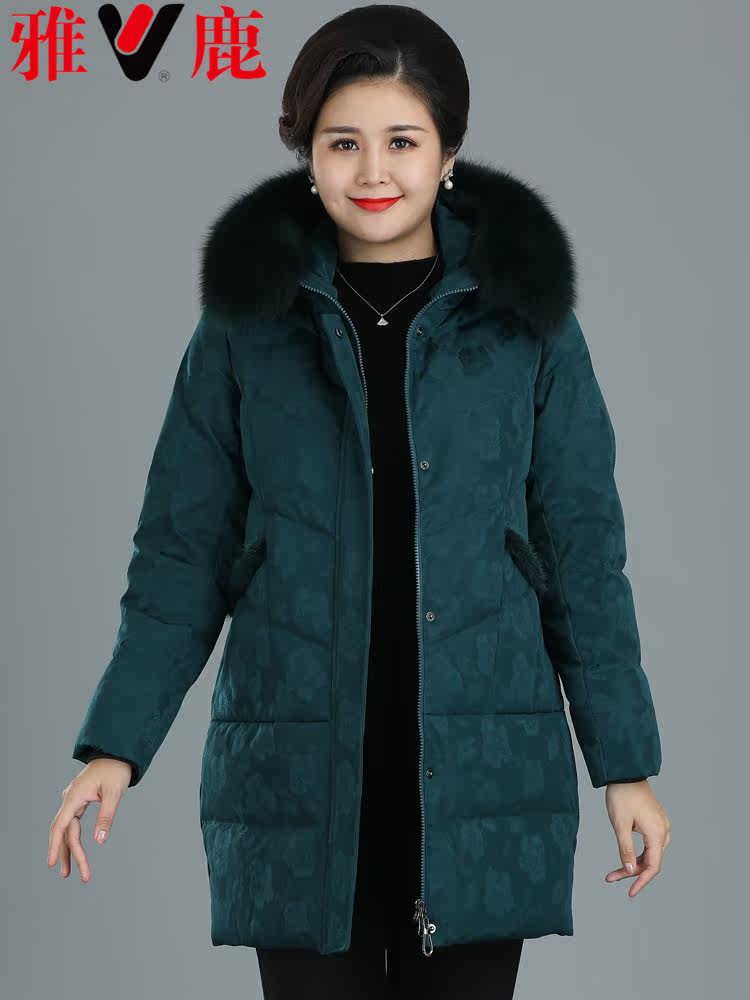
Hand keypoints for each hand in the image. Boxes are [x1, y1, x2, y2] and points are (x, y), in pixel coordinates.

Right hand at [47, 758, 131, 881]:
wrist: (117, 753)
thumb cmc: (116, 770)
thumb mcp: (114, 793)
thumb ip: (106, 816)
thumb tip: (99, 840)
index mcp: (74, 797)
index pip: (60, 826)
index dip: (55, 845)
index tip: (51, 863)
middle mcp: (70, 799)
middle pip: (65, 831)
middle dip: (68, 854)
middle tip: (71, 876)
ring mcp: (73, 800)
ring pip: (68, 829)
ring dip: (70, 849)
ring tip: (70, 871)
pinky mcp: (79, 801)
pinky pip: (73, 823)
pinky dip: (74, 837)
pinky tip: (74, 851)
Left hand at [603, 780, 669, 896]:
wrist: (625, 772)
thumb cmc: (621, 796)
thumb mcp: (620, 825)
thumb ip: (626, 850)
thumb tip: (631, 872)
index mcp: (657, 833)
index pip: (653, 866)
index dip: (642, 882)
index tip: (630, 893)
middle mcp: (663, 830)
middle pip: (651, 861)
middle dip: (632, 872)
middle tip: (611, 877)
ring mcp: (661, 825)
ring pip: (651, 853)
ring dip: (635, 863)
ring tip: (616, 870)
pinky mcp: (656, 820)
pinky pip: (650, 843)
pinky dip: (639, 852)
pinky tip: (627, 855)